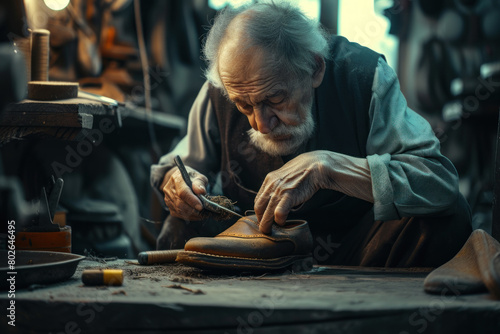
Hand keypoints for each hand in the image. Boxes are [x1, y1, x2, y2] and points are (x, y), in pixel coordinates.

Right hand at [161, 165, 207, 220]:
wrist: (181, 179)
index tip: (201, 207)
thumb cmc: (192, 178)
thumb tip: (201, 192)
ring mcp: (167, 197)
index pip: (183, 192)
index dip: (192, 200)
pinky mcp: (168, 205)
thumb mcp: (199, 177)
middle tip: (204, 212)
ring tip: (202, 214)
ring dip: (191, 214)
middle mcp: (169, 188)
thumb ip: (200, 183)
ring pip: (178, 210)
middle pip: (180, 203)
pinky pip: (177, 214)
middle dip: (193, 210)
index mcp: (177, 178)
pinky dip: (188, 216)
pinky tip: (196, 215)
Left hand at [254, 150, 372, 233]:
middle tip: (264, 228)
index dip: (259, 211)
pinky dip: (279, 220)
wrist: (316, 165)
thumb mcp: (285, 176)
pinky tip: (282, 222)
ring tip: (269, 231)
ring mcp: (279, 190)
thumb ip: (278, 186)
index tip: (263, 218)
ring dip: (266, 224)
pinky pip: (278, 212)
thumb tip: (276, 197)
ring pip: (266, 212)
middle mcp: (271, 185)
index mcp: (269, 180)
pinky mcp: (288, 195)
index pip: (258, 199)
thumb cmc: (303, 172)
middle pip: (259, 207)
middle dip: (260, 220)